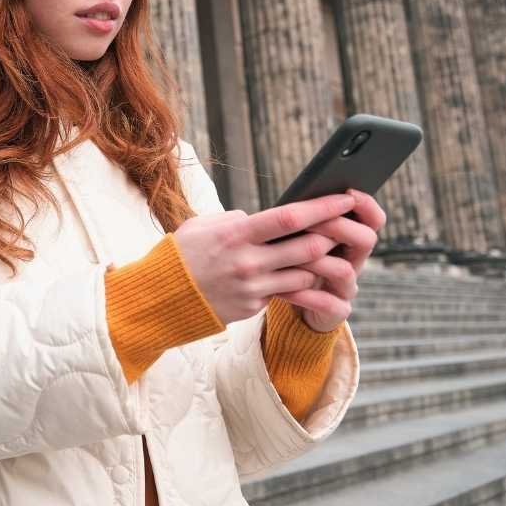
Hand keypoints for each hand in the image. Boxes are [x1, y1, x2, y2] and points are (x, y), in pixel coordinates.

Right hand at [172, 194, 354, 324]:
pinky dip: (299, 282)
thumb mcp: (203, 225)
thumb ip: (236, 219)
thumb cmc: (181, 254)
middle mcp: (248, 262)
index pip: (289, 218)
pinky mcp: (253, 306)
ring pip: (305, 274)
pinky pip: (287, 293)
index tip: (344, 199)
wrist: (161, 297)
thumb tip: (262, 218)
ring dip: (320, 263)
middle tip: (344, 227)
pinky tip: (304, 274)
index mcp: (235, 234)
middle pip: (308, 247)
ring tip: (328, 252)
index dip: (322, 208)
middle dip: (333, 236)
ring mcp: (252, 287)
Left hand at [281, 189, 385, 331]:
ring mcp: (346, 287)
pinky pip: (329, 303)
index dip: (366, 205)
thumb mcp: (291, 238)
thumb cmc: (288, 262)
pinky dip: (307, 295)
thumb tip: (286, 200)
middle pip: (365, 239)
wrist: (290, 304)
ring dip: (319, 260)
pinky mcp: (336, 311)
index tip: (349, 192)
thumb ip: (296, 222)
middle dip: (339, 227)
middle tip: (313, 222)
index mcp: (347, 239)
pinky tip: (285, 290)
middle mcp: (353, 261)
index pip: (371, 219)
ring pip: (345, 270)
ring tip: (292, 257)